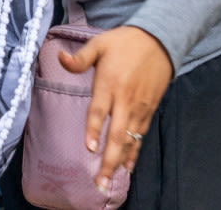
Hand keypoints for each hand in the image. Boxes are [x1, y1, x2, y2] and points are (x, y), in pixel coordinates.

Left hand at [60, 24, 171, 191]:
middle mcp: (125, 99)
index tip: (90, 148)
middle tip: (99, 181)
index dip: (94, 129)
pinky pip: (141, 134)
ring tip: (110, 180)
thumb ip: (80, 57)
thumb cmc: (126, 42)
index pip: (99, 110)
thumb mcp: (100, 43)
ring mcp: (139, 106)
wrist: (160, 39)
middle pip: (117, 134)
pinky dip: (135, 151)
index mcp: (110, 83)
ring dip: (120, 161)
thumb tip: (60, 57)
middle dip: (108, 159)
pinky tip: (128, 166)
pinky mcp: (149, 109)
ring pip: (130, 139)